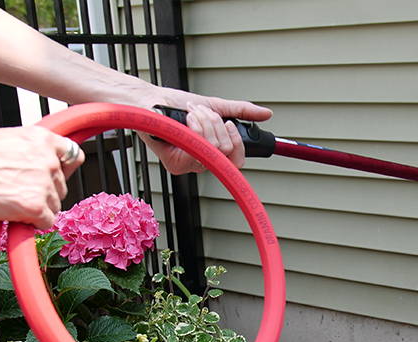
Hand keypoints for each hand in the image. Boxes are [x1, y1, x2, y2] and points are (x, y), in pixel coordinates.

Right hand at [0, 126, 83, 228]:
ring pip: (54, 205)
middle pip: (62, 185)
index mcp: (41, 139)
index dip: (66, 168)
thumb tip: (42, 169)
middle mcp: (48, 160)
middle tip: (19, 190)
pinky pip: (46, 222)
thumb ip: (32, 153)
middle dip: (44, 191)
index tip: (60, 174)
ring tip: (10, 199)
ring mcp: (43, 184)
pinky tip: (13, 214)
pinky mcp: (35, 206)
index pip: (74, 155)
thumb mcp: (8, 141)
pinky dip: (32, 222)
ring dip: (37, 207)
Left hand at [139, 90, 272, 174]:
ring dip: (205, 122)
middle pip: (227, 151)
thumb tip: (267, 114)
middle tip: (201, 111)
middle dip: (216, 123)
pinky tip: (186, 120)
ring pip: (215, 148)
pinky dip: (196, 128)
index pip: (238, 161)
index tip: (231, 124)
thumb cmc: (174, 104)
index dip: (238, 143)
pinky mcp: (176, 164)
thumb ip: (241, 111)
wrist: (150, 100)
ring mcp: (189, 166)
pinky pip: (200, 149)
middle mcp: (202, 163)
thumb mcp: (214, 105)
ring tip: (191, 112)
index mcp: (213, 152)